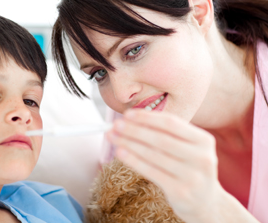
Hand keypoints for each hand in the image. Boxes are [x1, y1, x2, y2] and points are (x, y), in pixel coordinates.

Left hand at [106, 108, 224, 221]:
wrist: (206, 203)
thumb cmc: (188, 168)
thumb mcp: (186, 148)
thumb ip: (165, 134)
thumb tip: (131, 120)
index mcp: (204, 140)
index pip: (171, 123)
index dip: (147, 117)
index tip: (127, 114)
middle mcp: (202, 157)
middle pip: (161, 139)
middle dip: (134, 130)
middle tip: (115, 125)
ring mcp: (192, 176)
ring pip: (153, 155)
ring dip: (129, 144)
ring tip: (112, 137)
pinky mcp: (181, 192)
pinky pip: (151, 172)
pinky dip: (133, 160)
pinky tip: (120, 153)